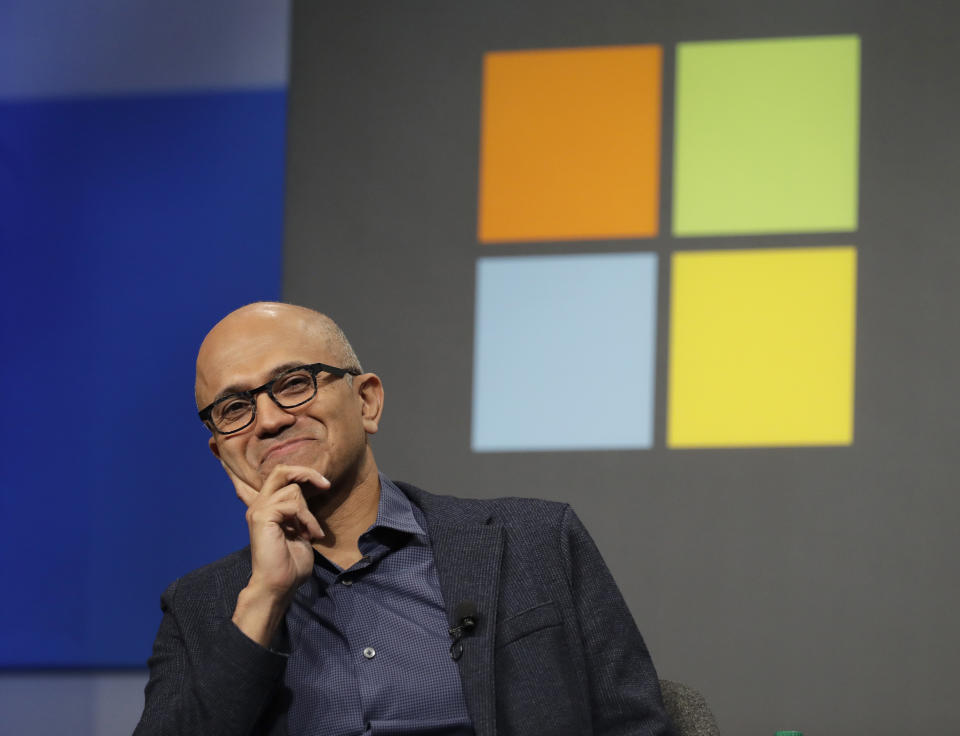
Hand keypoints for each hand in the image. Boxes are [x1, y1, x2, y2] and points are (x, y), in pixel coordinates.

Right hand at [221, 462, 328, 644]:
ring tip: (310, 532)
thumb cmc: (290, 564)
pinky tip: (307, 534)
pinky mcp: (263, 516)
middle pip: (281, 471)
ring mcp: (259, 509)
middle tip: (325, 484)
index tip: (226, 455)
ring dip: (309, 513)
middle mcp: (258, 505)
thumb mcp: (299, 531)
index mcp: (265, 507)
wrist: (278, 585)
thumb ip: (299, 512)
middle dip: (307, 472)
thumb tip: (308, 494)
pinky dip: (306, 518)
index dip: (243, 466)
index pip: (254, 479)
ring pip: (293, 489)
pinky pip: (293, 502)